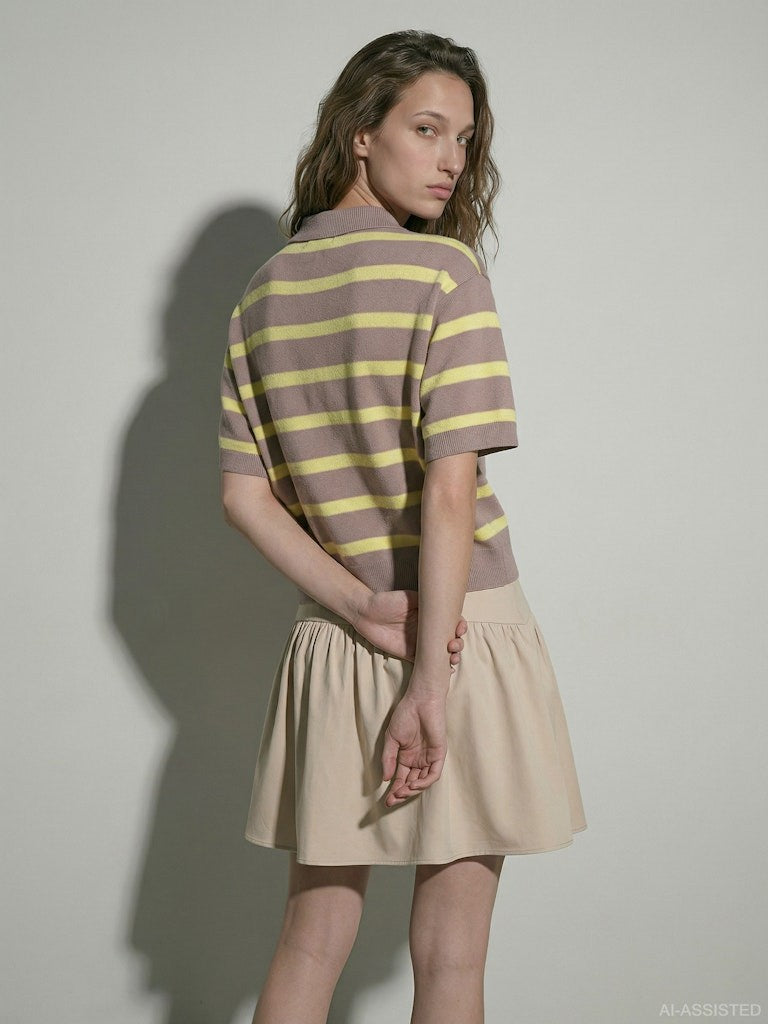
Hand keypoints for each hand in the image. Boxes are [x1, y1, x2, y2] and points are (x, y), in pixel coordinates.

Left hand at [353, 589, 466, 665]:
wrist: (366, 613)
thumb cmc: (387, 601)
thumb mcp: (410, 597)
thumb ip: (427, 603)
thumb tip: (444, 607)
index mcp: (430, 616)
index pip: (451, 622)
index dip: (460, 626)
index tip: (460, 629)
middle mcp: (428, 630)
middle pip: (450, 639)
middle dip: (458, 644)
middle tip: (452, 645)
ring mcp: (421, 644)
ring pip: (442, 653)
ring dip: (452, 657)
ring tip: (451, 658)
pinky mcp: (411, 655)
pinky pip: (427, 664)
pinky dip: (438, 669)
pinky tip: (446, 670)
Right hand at [381, 690, 446, 805]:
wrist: (420, 701)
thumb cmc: (405, 716)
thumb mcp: (391, 739)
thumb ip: (388, 759)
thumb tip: (386, 779)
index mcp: (407, 757)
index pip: (401, 779)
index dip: (394, 791)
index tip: (385, 801)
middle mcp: (418, 760)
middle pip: (411, 784)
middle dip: (402, 794)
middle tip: (392, 800)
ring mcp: (429, 758)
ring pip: (422, 782)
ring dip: (412, 790)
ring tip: (401, 792)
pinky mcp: (439, 755)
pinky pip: (433, 775)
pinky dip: (424, 782)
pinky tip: (413, 784)